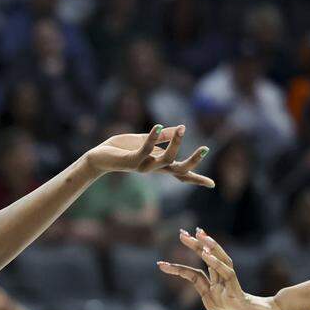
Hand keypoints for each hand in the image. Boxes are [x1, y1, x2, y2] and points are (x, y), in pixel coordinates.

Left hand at [83, 124, 213, 186]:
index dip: (196, 179)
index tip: (212, 184)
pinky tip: (158, 125)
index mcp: (158, 164)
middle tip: (206, 149)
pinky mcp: (131, 161)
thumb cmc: (122, 149)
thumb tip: (181, 128)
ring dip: (176, 144)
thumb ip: (162, 136)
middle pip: (179, 171)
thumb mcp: (145, 140)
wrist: (98, 157)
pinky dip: (153, 137)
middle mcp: (153, 168)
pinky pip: (145, 150)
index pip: (180, 174)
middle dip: (193, 162)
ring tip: (182, 128)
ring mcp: (143, 167)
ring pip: (166, 160)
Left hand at [158, 228, 284, 309]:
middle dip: (194, 246)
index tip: (161, 263)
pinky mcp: (238, 293)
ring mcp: (229, 287)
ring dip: (208, 248)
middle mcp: (220, 285)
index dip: (179, 268)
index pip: (194, 275)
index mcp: (213, 292)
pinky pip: (227, 275)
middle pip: (206, 261)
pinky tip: (207, 254)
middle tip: (181, 232)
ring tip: (198, 235)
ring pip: (218, 262)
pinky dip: (217, 264)